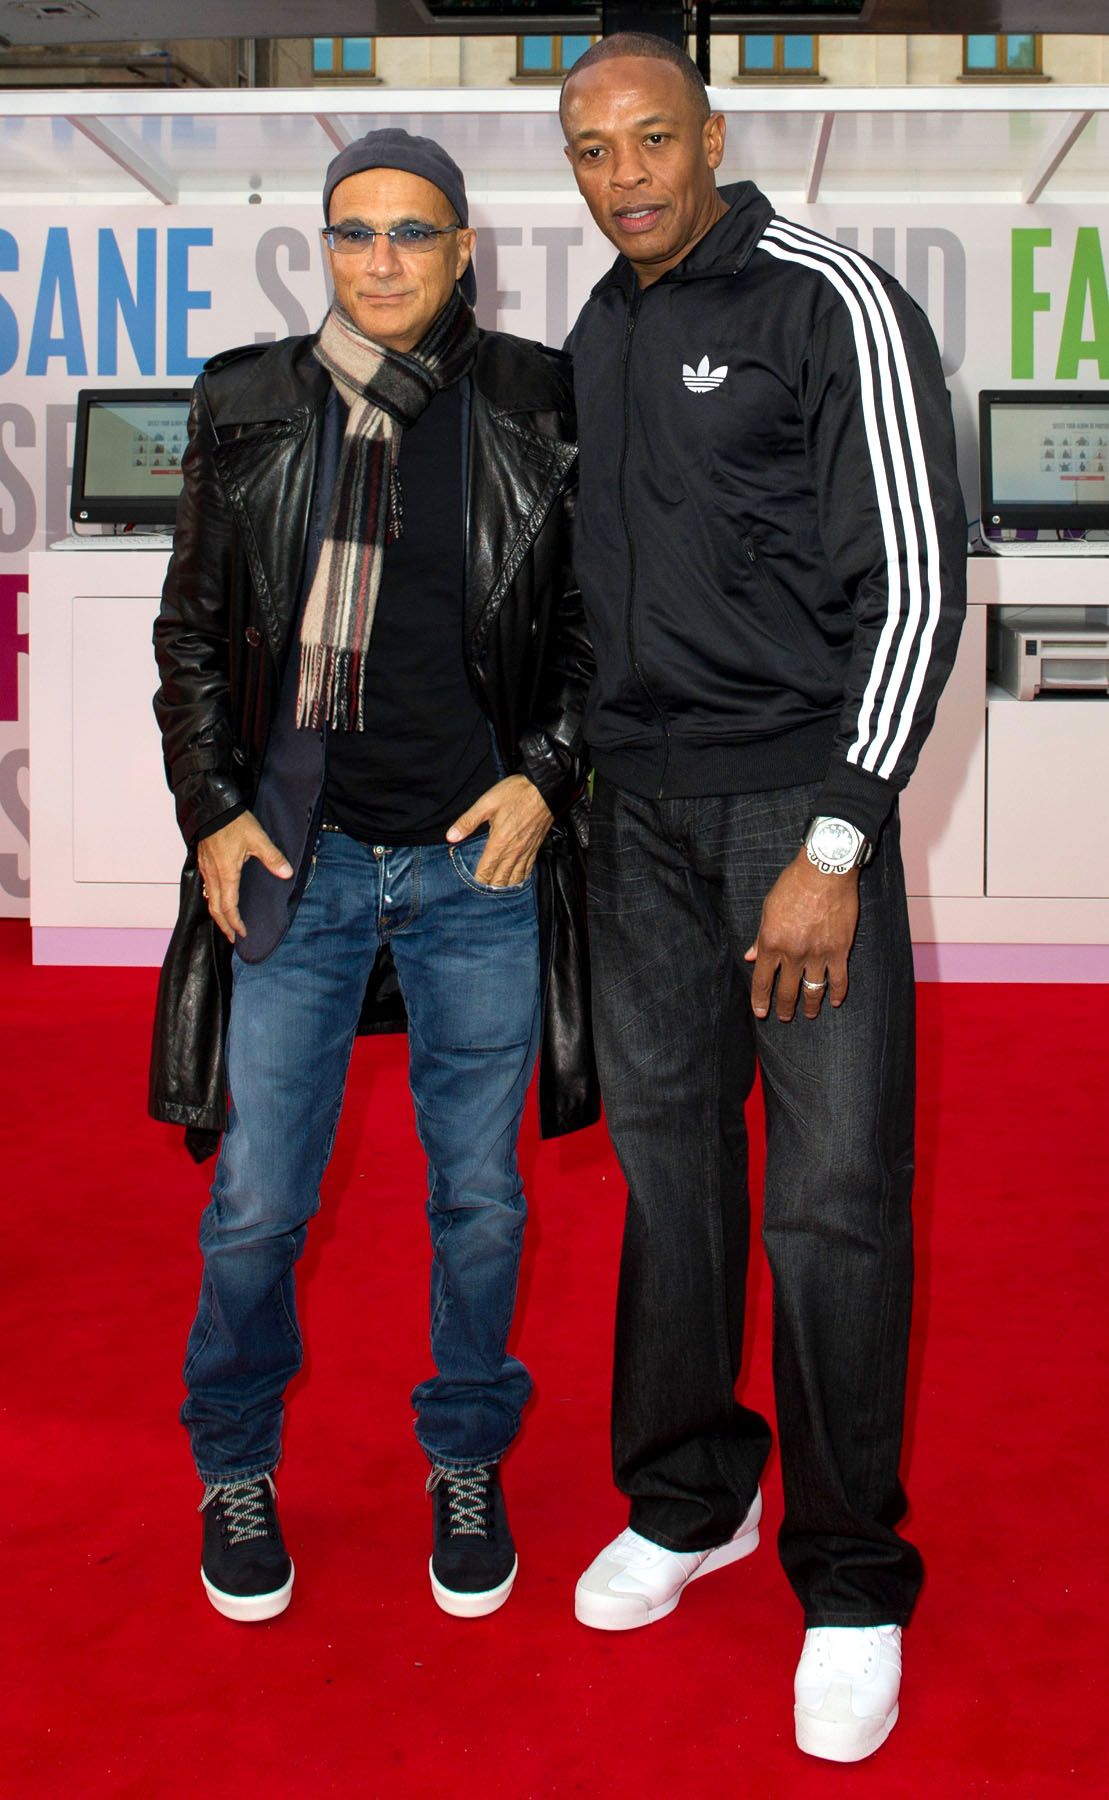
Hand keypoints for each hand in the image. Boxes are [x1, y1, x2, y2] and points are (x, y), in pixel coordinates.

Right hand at [197, 811, 292, 942]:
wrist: (212, 807)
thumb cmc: (232, 822)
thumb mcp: (257, 838)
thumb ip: (272, 857)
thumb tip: (286, 873)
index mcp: (226, 874)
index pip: (229, 907)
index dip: (235, 923)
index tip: (243, 933)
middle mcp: (213, 875)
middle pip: (215, 908)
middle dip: (224, 925)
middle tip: (232, 937)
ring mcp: (206, 869)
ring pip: (209, 899)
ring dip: (218, 914)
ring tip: (226, 923)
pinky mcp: (203, 862)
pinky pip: (207, 887)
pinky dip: (213, 900)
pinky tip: (220, 899)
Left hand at [446, 774, 552, 885]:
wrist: (545, 789)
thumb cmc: (515, 793)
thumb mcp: (486, 803)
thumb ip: (468, 822)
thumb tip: (451, 837)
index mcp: (499, 843)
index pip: (485, 872)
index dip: (477, 880)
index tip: (470, 881)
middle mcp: (513, 852)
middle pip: (500, 881)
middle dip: (489, 886)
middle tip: (481, 887)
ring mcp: (526, 851)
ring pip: (515, 879)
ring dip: (505, 885)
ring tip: (496, 887)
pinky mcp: (535, 848)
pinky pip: (528, 870)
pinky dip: (520, 878)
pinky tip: (515, 880)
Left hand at [744, 849, 859, 1022]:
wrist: (825, 871)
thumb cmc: (794, 885)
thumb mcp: (768, 909)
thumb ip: (760, 937)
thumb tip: (750, 956)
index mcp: (772, 943)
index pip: (762, 981)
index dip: (760, 1000)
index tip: (761, 1012)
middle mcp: (793, 953)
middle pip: (786, 991)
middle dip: (784, 1008)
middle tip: (784, 1017)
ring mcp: (818, 954)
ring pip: (812, 990)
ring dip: (810, 1006)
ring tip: (809, 1014)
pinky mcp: (840, 950)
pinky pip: (839, 979)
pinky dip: (837, 993)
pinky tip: (834, 1001)